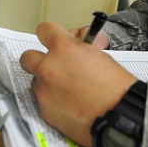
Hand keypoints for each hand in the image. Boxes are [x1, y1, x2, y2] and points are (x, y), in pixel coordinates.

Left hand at [19, 21, 135, 146]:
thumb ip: (80, 48)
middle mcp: (49, 67)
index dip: (49, 35)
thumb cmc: (116, 88)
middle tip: (54, 67)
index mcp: (64, 48)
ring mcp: (44, 90)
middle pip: (27, 57)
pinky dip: (51, 101)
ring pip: (35, 81)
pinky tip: (69, 105)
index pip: (44, 30)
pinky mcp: (44, 110)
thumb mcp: (100, 56)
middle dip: (39, 60)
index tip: (51, 39)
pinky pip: (41, 100)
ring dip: (46, 83)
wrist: (120, 116)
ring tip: (68, 91)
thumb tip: (75, 43)